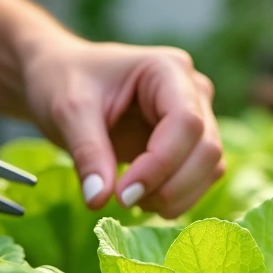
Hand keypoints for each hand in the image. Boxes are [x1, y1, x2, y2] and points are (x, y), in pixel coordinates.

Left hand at [21, 38, 222, 217]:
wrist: (62, 79)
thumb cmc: (63, 81)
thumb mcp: (68, 112)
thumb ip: (87, 154)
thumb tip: (99, 201)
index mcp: (168, 69)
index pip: (186, 122)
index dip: (160, 164)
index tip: (123, 195)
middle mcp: (192, 91)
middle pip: (207, 149)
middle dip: (170, 186)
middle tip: (123, 202)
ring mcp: (196, 117)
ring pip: (211, 167)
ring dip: (176, 196)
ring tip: (130, 201)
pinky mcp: (189, 144)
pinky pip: (201, 177)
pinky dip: (177, 198)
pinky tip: (142, 199)